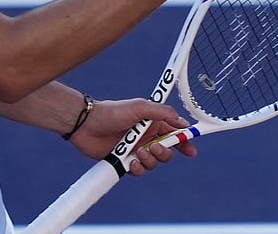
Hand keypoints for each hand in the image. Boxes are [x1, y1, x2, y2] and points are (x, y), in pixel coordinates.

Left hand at [67, 97, 197, 175]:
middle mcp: (146, 138)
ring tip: (138, 152)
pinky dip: (137, 168)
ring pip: (153, 163)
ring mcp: (135, 150)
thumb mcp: (140, 107)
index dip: (184, 142)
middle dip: (165, 152)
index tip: (191, 150)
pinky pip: (138, 171)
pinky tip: (130, 162)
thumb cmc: (112, 112)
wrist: (86, 124)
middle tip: (155, 148)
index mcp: (153, 123)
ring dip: (149, 160)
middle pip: (167, 152)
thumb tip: (183, 123)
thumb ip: (163, 113)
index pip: (174, 134)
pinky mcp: (124, 162)